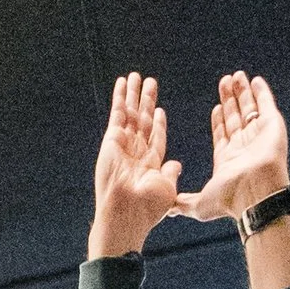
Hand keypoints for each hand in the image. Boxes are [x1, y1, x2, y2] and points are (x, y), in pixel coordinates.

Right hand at [87, 71, 181, 259]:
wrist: (127, 212)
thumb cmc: (147, 208)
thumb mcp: (167, 188)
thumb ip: (171, 172)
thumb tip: (177, 165)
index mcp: (149, 164)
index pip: (155, 137)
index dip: (158, 123)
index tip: (160, 109)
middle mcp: (135, 152)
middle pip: (143, 120)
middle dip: (146, 102)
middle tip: (149, 82)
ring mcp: (122, 145)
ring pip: (130, 113)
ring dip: (133, 94)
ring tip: (136, 76)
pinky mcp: (112, 139)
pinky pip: (117, 113)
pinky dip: (120, 97)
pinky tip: (122, 82)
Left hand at [175, 69, 289, 226]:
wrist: (255, 194)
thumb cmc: (229, 200)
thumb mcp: (200, 204)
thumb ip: (184, 203)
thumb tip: (166, 211)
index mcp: (229, 159)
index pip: (223, 134)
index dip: (219, 120)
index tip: (215, 106)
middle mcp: (244, 146)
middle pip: (235, 117)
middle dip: (229, 100)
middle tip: (223, 82)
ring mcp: (259, 135)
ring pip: (249, 109)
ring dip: (242, 92)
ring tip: (235, 76)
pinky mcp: (272, 125)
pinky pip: (267, 104)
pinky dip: (262, 92)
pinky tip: (255, 81)